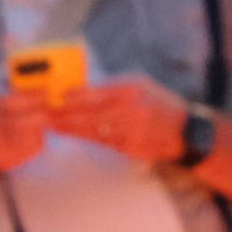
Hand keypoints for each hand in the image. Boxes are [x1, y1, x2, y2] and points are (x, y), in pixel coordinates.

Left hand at [50, 72, 192, 164]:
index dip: (74, 96)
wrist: (186, 131)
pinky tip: (70, 134)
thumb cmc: (158, 103)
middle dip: (65, 113)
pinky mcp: (130, 146)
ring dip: (70, 128)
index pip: (97, 92)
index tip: (55, 96)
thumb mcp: (141, 85)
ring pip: (93, 129)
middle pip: (90, 112)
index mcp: (133, 89)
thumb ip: (114, 85)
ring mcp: (131, 130)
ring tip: (52, 124)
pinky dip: (84, 137)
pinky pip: (102, 141)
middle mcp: (132, 109)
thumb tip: (82, 87)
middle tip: (45, 113)